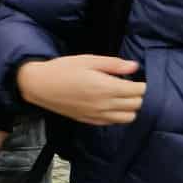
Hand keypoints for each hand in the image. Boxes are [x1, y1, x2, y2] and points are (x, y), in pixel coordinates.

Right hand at [17, 55, 144, 125]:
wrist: (40, 86)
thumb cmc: (63, 69)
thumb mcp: (88, 60)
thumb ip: (113, 64)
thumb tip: (134, 66)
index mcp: (106, 87)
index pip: (138, 91)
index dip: (143, 84)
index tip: (139, 78)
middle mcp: (104, 105)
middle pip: (136, 105)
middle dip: (138, 95)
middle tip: (131, 85)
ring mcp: (97, 115)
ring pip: (128, 117)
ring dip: (130, 107)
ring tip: (123, 96)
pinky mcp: (90, 120)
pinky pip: (113, 122)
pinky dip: (118, 115)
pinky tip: (111, 104)